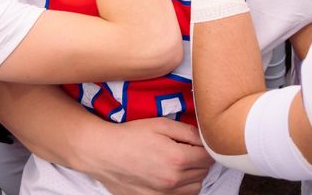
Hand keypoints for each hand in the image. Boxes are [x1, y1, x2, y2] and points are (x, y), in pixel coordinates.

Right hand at [86, 118, 211, 194]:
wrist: (103, 152)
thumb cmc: (131, 135)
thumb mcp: (162, 124)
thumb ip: (188, 132)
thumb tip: (205, 138)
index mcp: (178, 159)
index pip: (208, 157)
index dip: (207, 147)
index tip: (199, 142)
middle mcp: (173, 180)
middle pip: (203, 173)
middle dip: (200, 160)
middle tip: (189, 150)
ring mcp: (162, 194)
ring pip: (194, 188)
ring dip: (193, 176)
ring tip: (181, 163)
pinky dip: (181, 189)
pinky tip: (171, 176)